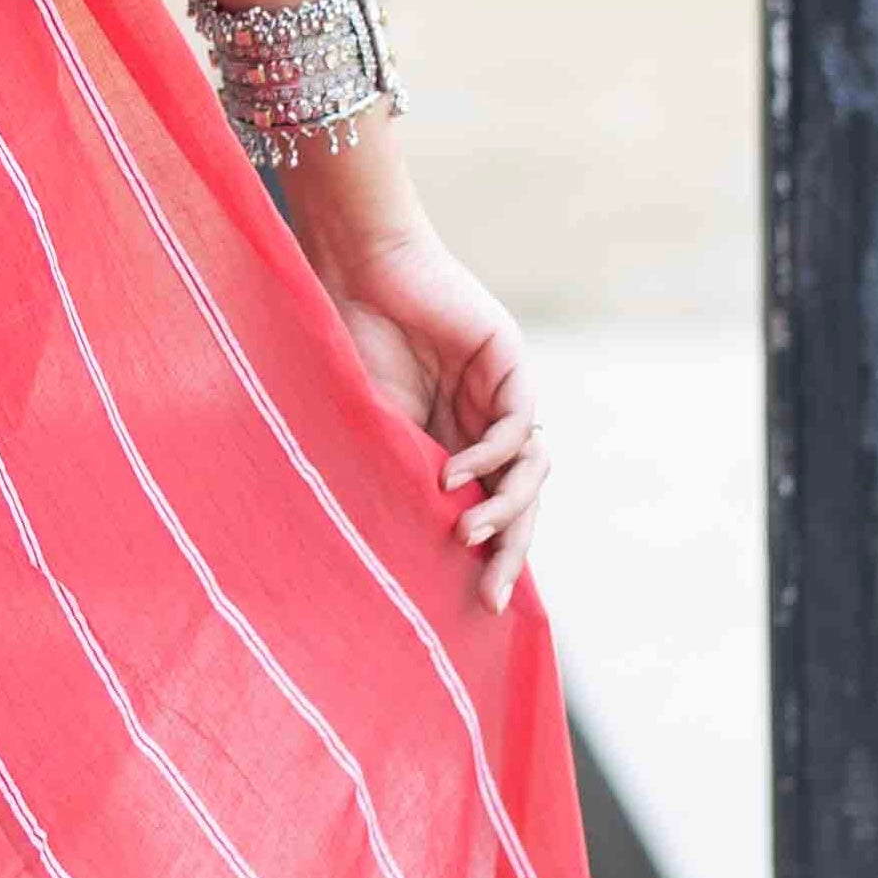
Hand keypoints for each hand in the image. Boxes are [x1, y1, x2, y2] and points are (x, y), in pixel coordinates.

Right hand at [298, 204, 547, 610]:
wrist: (352, 270)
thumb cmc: (347, 344)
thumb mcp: (369, 431)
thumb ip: (398, 479)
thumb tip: (400, 555)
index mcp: (451, 443)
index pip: (488, 508)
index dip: (490, 556)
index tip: (475, 607)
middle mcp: (484, 423)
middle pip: (520, 500)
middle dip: (508, 549)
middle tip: (488, 593)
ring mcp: (500, 393)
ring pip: (530, 470)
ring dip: (504, 509)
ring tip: (467, 533)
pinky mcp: (509, 362)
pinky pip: (518, 427)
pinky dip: (489, 459)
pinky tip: (452, 475)